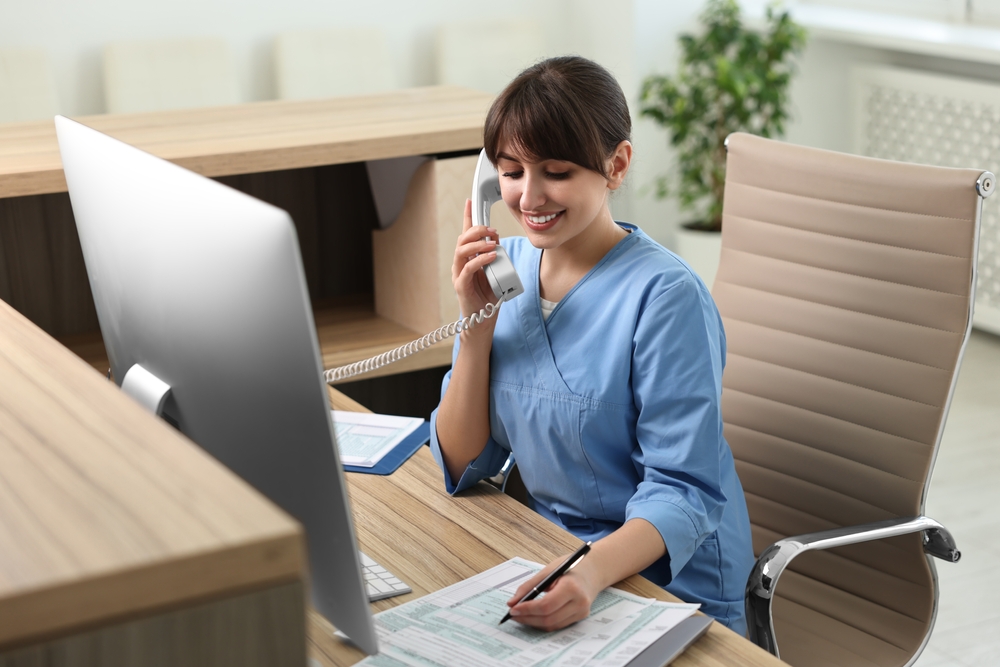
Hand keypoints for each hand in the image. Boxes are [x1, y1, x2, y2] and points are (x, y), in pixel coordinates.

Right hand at [453, 199, 499, 321]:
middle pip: (462, 239)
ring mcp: (459, 275)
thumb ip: (494, 257)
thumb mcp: (495, 272)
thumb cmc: (488, 297)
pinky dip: (479, 260)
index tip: (470, 202)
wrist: (482, 320)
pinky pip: (467, 269)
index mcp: (468, 259)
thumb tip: (497, 242)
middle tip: (492, 231)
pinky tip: (490, 257)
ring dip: (477, 244)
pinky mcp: (461, 286)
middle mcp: (461, 264)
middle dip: (477, 231)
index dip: (467, 217)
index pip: (466, 235)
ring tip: (492, 244)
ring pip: (461, 251)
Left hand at [505, 554, 601, 631]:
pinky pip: (558, 624)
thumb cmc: (571, 567)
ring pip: (553, 625)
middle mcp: (579, 603)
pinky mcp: (580, 617)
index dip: (527, 609)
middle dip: (528, 618)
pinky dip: (543, 622)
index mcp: (572, 587)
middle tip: (513, 614)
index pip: (546, 605)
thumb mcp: (549, 570)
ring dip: (533, 622)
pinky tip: (533, 616)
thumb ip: (529, 586)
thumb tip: (512, 602)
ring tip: (520, 616)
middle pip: (549, 618)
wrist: (594, 570)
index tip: (513, 609)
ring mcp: (582, 612)